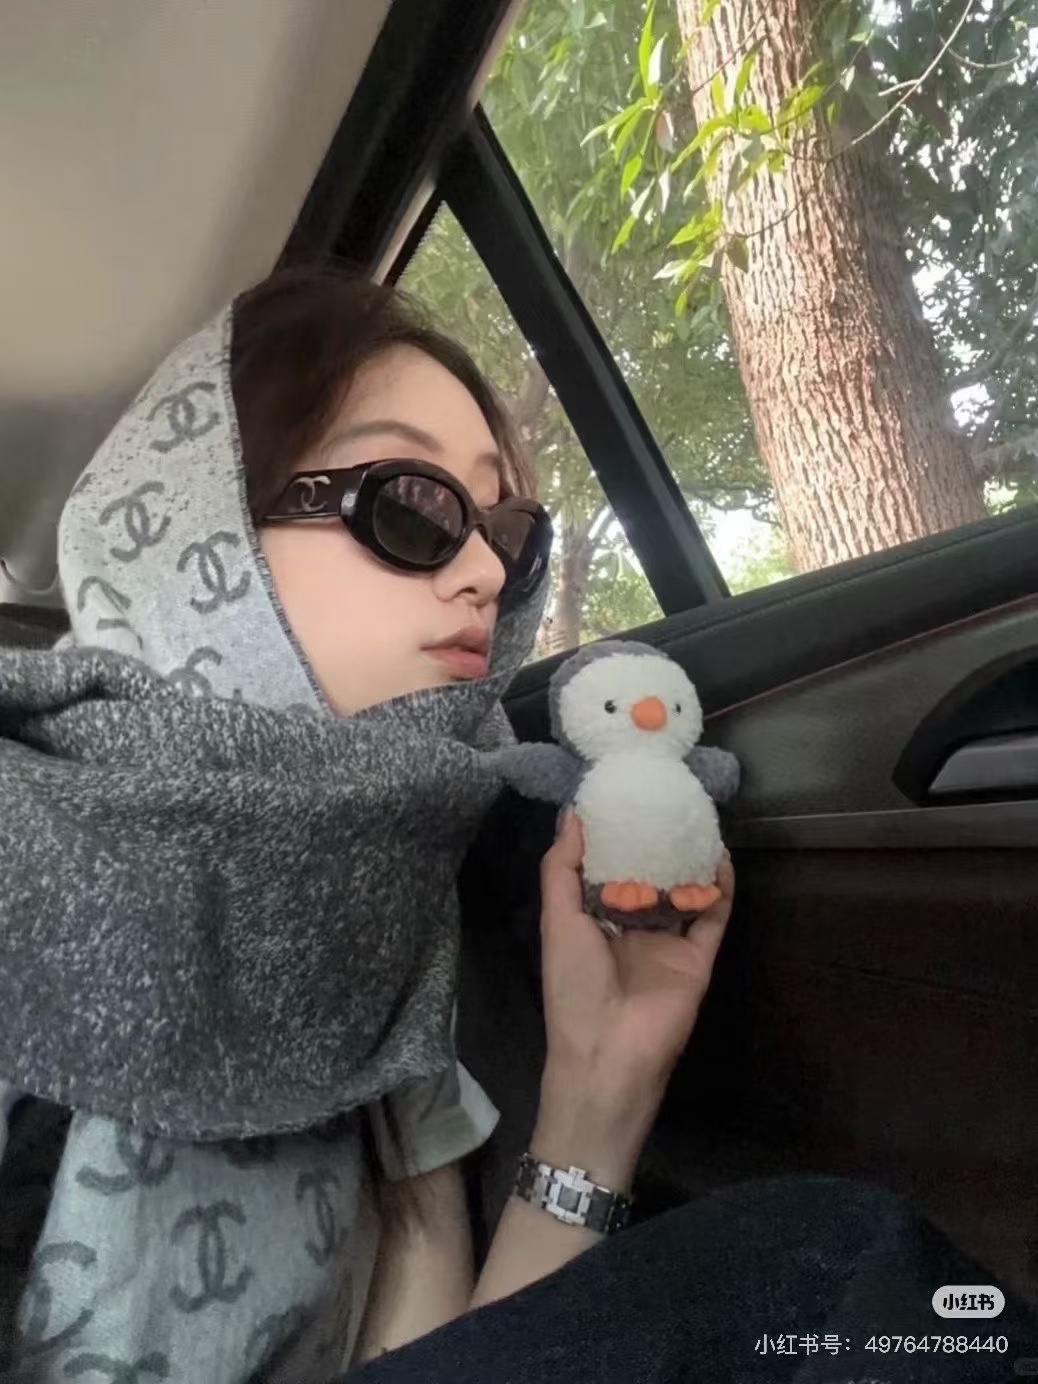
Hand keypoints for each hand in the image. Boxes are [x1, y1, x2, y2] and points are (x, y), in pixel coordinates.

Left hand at [538, 810, 734, 1098]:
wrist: (610, 1051)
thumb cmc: (574, 984)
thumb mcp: (558, 920)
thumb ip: (562, 868)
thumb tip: (573, 814)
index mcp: (593, 920)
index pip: (606, 869)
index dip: (613, 836)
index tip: (621, 796)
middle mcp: (632, 928)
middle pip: (648, 876)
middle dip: (655, 841)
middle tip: (666, 797)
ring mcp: (667, 942)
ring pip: (683, 891)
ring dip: (690, 858)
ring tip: (697, 816)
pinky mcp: (698, 957)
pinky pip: (713, 916)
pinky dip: (719, 888)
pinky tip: (721, 855)